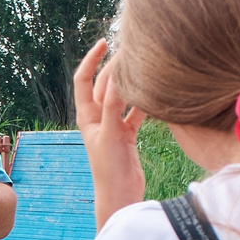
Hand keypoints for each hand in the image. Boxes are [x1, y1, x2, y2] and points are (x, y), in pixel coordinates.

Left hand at [73, 41, 145, 226]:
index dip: (91, 59)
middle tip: (131, 49)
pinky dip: (144, 102)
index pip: (84, 79)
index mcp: (86, 116)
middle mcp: (97, 118)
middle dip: (114, 67)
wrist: (120, 196)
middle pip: (104, 84)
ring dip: (130, 82)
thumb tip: (116, 77)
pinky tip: (156, 92)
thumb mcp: (111, 134)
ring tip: (144, 65)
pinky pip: (135, 111)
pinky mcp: (127, 135)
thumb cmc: (109, 169)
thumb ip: (113, 106)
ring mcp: (113, 126)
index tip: (103, 43)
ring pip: (121, 96)